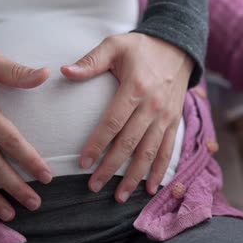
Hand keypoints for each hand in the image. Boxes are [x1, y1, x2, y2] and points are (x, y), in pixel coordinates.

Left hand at [61, 33, 192, 202]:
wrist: (178, 47)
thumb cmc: (141, 47)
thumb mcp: (115, 45)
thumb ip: (91, 61)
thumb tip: (64, 71)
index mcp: (135, 88)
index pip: (113, 122)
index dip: (97, 144)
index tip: (83, 162)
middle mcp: (153, 106)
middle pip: (130, 143)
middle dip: (111, 168)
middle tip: (94, 186)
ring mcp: (166, 116)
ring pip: (149, 152)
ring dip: (135, 177)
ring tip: (120, 197)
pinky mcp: (174, 121)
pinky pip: (168, 150)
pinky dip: (160, 170)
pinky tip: (151, 188)